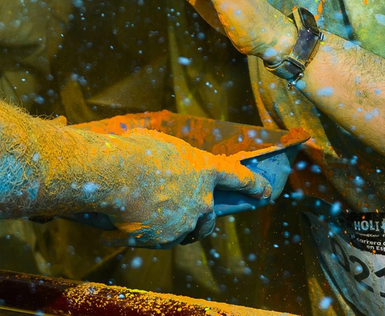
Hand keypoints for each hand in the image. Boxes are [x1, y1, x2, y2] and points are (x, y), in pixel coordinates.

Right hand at [103, 128, 265, 245]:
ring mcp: (186, 223)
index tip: (266, 192)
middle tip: (191, 220)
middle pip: (210, 217)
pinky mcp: (166, 240)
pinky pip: (157, 241)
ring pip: (186, 232)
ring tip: (158, 225)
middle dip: (203, 221)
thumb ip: (169, 155)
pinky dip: (143, 236)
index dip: (253, 184)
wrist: (117, 177)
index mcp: (205, 169)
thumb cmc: (136, 151)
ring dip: (177, 231)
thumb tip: (158, 159)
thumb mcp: (160, 143)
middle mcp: (202, 200)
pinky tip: (125, 231)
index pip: (238, 178)